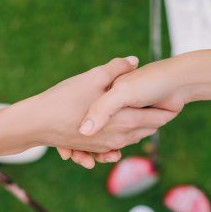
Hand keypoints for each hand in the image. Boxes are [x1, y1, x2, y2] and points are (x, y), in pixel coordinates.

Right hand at [19, 56, 176, 164]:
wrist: (36, 123)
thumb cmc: (64, 99)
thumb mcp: (92, 77)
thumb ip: (116, 68)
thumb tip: (134, 60)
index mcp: (125, 120)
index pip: (158, 117)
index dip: (168, 107)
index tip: (174, 98)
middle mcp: (120, 138)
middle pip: (148, 129)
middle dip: (156, 117)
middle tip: (165, 104)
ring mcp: (106, 147)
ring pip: (132, 139)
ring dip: (139, 127)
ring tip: (145, 113)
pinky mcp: (94, 150)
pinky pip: (116, 147)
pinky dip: (122, 137)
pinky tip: (120, 127)